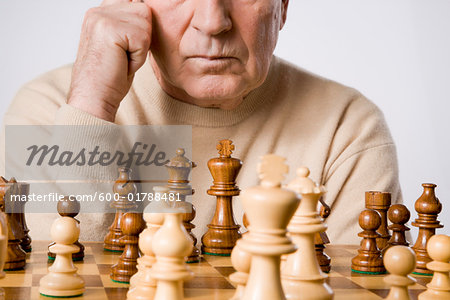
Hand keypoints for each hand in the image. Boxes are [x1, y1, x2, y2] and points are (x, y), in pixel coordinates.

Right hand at [68, 0, 151, 121]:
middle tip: (123, 57)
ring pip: (146, 25)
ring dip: (140, 48)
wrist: (93, 100)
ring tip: (122, 60)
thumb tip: (148, 13)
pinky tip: (122, 64)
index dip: (139, 29)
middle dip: (142, 39)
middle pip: (144, 12)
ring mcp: (101, 18)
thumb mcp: (121, 45)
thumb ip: (129, 25)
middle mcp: (98, 11)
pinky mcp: (109, 29)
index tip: (125, 49)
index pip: (136, 4)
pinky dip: (138, 57)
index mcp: (99, 13)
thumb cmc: (109, 78)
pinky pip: (143, 39)